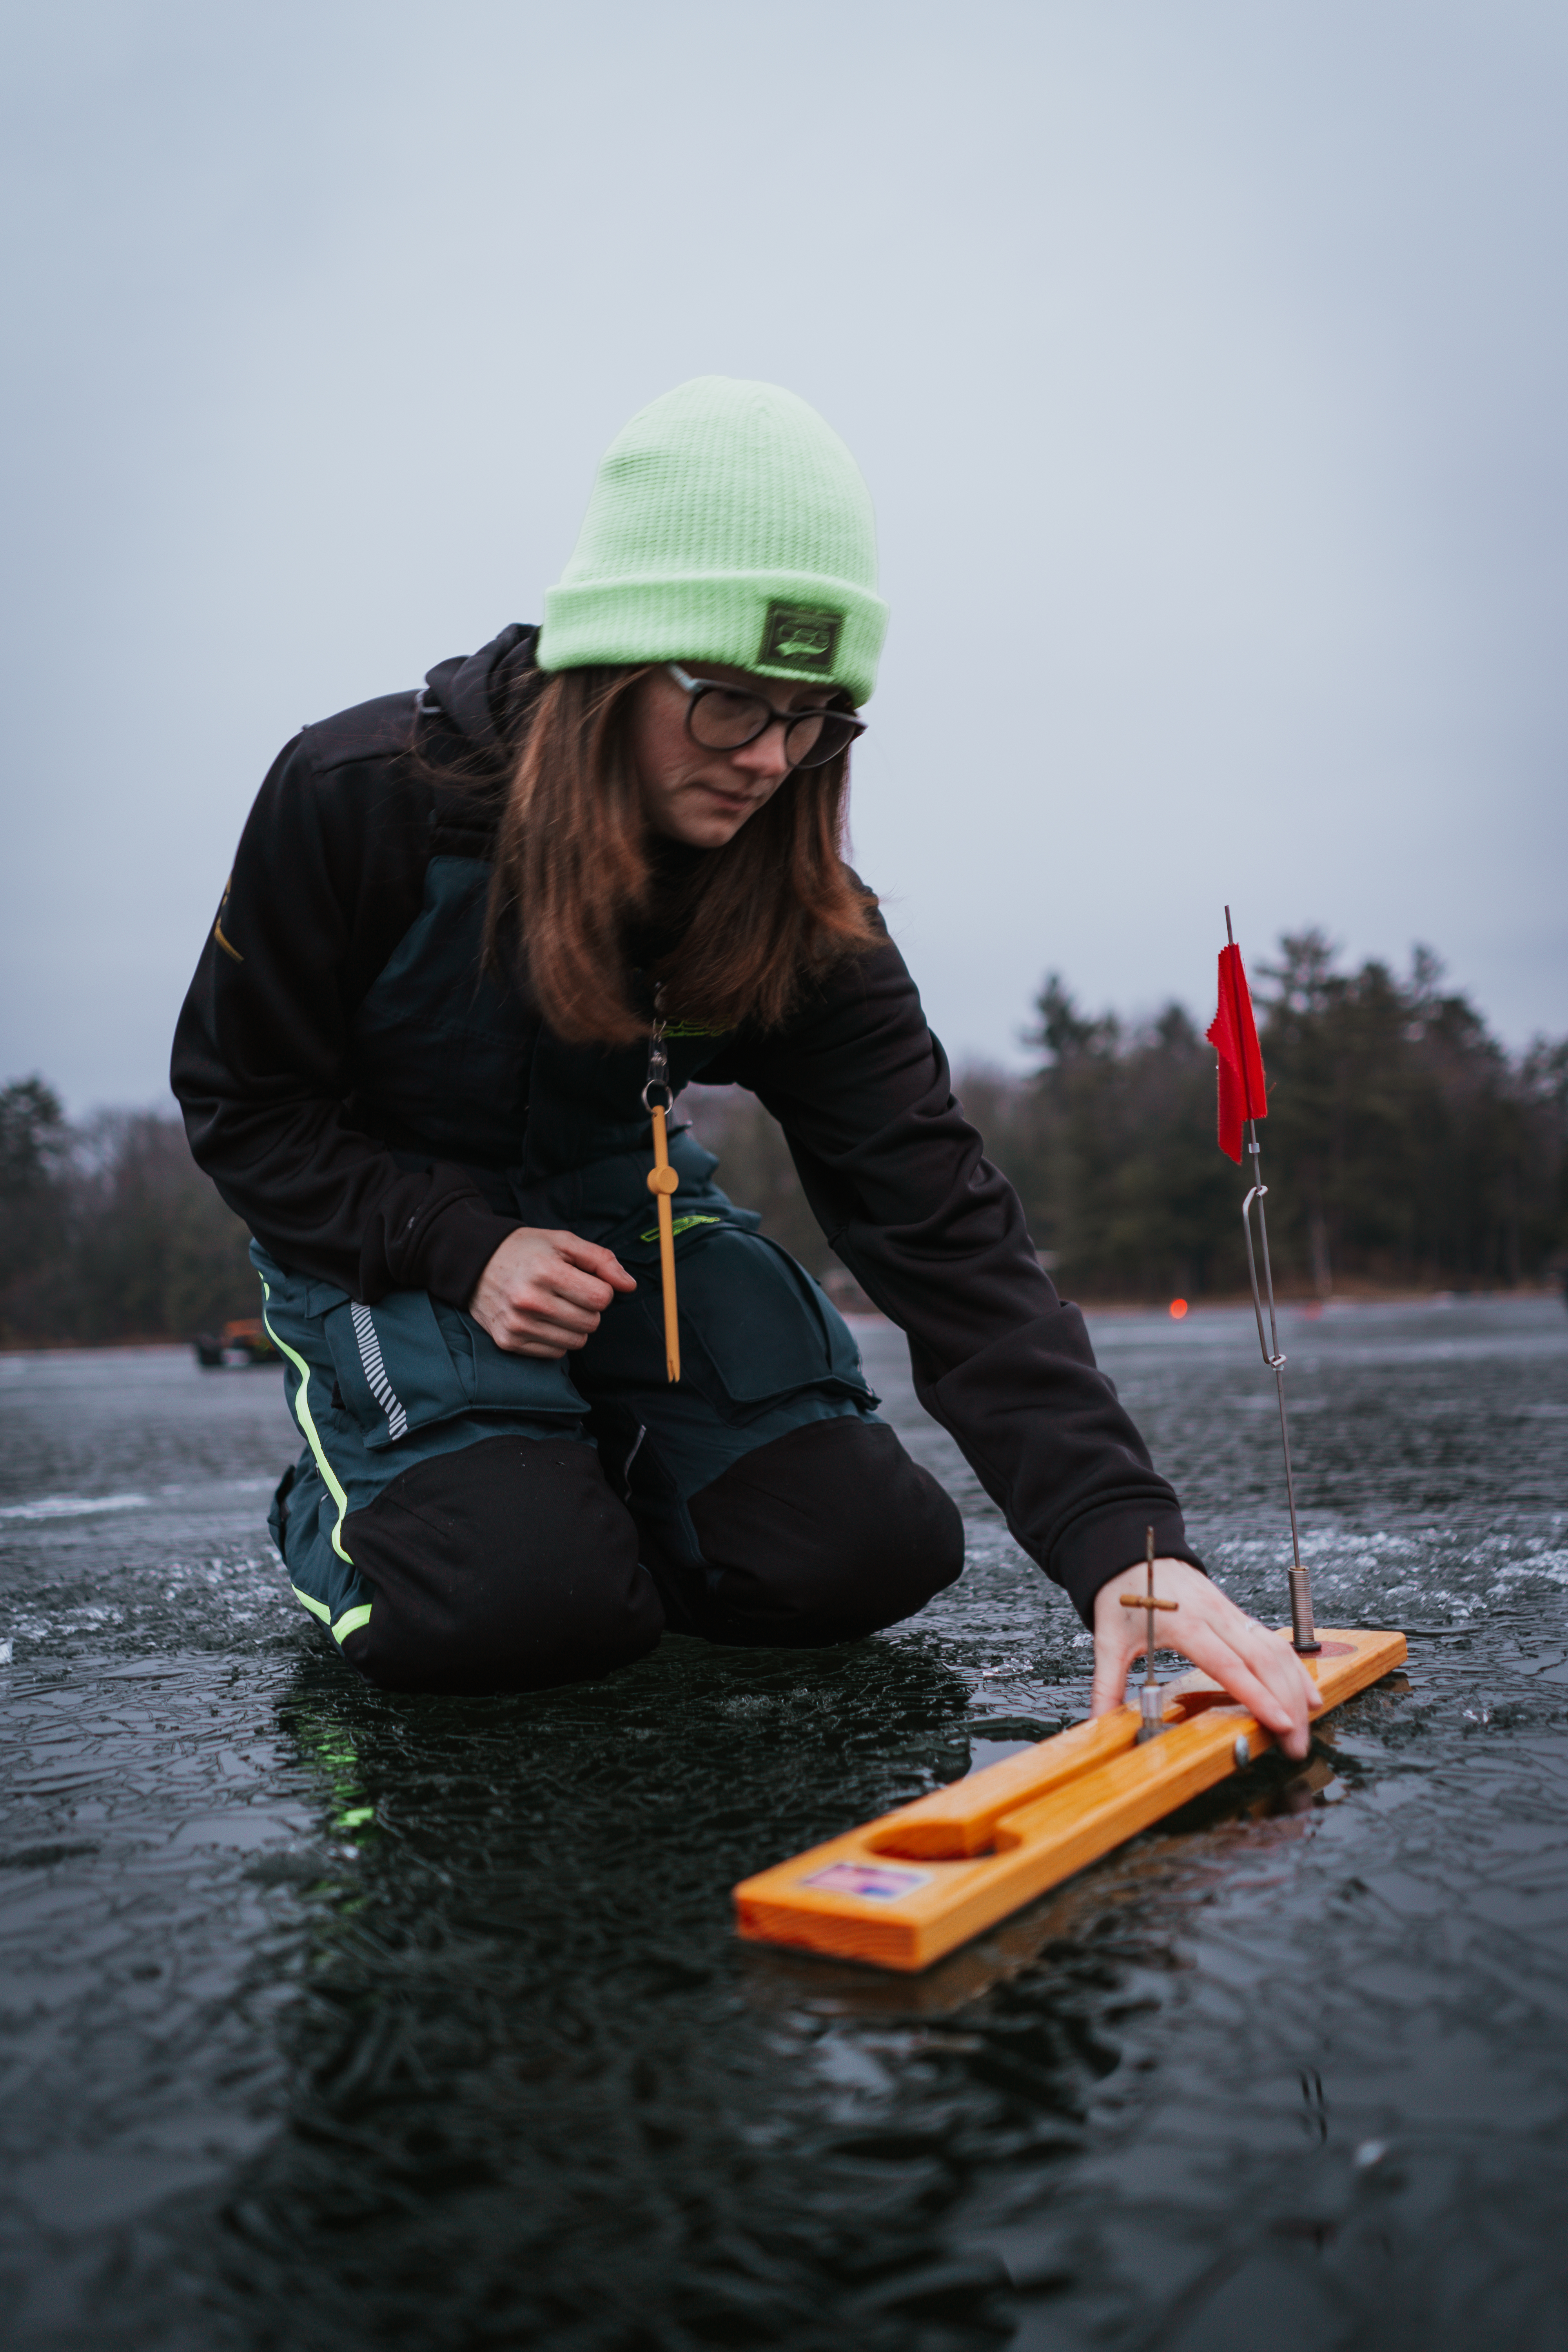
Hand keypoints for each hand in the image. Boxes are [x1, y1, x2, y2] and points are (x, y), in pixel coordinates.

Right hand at [469, 1228, 635, 1357]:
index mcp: (546, 1271)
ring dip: (574, 1325)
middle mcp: (529, 1301)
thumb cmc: (526, 1251)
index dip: (600, 1289)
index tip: (584, 1280)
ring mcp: (517, 1325)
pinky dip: (556, 1338)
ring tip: (555, 1305)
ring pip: (576, 1341)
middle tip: (568, 1292)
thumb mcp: (564, 1242)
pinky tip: (541, 1318)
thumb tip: (629, 1285)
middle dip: (588, 1308)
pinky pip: (555, 1353)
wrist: (474, 1264)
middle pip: (591, 1322)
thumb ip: (602, 1260)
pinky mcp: (509, 1342)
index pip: (601, 1297)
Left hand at [1091, 1558, 1322, 1760]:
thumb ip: (1106, 1684)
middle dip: (1287, 1703)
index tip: (1280, 1724)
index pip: (1229, 1665)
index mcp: (1184, 1623)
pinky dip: (1293, 1667)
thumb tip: (1095, 1724)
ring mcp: (1230, 1613)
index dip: (1258, 1696)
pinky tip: (1304, 1692)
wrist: (1132, 1550)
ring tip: (1307, 1724)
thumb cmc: (1122, 1593)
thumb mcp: (1108, 1639)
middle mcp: (1215, 1616)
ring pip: (1276, 1649)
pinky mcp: (1236, 1614)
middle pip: (1263, 1661)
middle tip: (1297, 1744)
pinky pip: (1273, 1641)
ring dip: (1296, 1686)